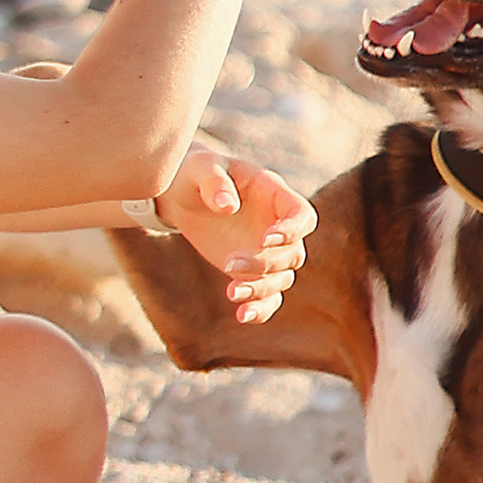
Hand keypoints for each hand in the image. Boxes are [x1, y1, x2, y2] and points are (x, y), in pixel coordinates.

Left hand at [157, 145, 317, 324]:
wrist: (180, 194)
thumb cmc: (193, 172)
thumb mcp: (200, 167)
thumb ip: (214, 181)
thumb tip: (228, 206)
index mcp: (273, 194)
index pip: (302, 215)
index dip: (293, 230)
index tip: (267, 240)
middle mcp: (277, 225)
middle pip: (292, 253)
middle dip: (265, 263)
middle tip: (228, 263)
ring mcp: (266, 250)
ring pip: (282, 279)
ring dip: (260, 289)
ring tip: (230, 293)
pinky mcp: (252, 271)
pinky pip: (268, 296)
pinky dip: (261, 308)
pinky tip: (242, 316)